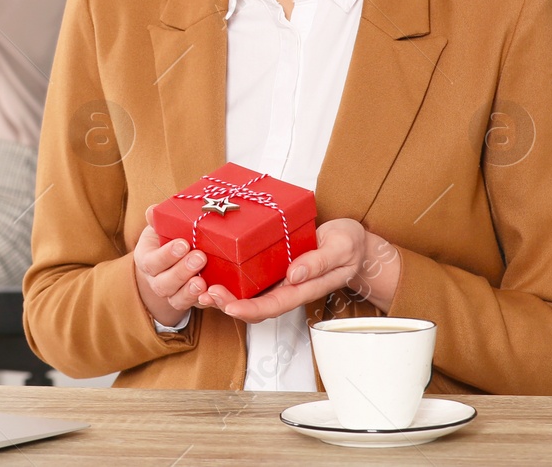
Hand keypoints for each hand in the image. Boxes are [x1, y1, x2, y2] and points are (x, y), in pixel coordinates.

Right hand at [133, 204, 212, 329]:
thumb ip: (157, 220)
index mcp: (147, 260)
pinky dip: (202, 302)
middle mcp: (156, 281)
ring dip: (190, 291)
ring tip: (203, 281)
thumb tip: (152, 210)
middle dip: (182, 272)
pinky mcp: (188, 302)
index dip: (167, 255)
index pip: (152, 262)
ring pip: (176, 298)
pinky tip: (212, 295)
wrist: (168, 262)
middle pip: (164, 283)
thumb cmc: (166, 239)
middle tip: (200, 257)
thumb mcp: (160, 228)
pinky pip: (193, 306)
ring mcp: (172, 294)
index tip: (184, 244)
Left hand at [198, 218, 402, 322]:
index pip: (274, 306)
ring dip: (223, 293)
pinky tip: (210, 270)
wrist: (353, 241)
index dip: (250, 310)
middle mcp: (287, 287)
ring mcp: (278, 278)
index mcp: (304, 288)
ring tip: (198, 285)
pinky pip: (248, 278)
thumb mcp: (340, 248)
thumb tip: (294, 274)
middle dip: (227, 303)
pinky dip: (228, 277)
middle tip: (204, 292)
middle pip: (254, 305)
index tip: (229, 307)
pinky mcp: (272, 266)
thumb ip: (319, 262)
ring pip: (247, 294)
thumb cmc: (349, 244)